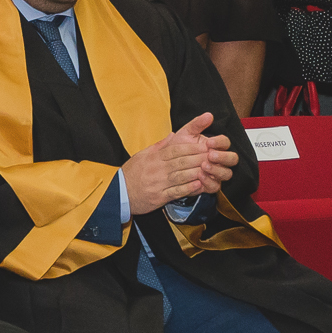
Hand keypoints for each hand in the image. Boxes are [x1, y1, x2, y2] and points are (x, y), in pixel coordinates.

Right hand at [120, 112, 234, 213]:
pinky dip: (187, 188)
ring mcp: (158, 183)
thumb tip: (173, 135)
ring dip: (196, 172)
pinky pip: (176, 191)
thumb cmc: (131, 174)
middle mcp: (156, 169)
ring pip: (180, 176)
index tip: (204, 145)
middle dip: (199, 158)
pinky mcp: (159, 197)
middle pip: (181, 161)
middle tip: (213, 156)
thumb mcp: (142, 155)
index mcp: (154, 157)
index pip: (175, 149)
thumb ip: (159, 146)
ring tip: (209, 169)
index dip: (191, 147)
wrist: (119, 193)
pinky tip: (198, 185)